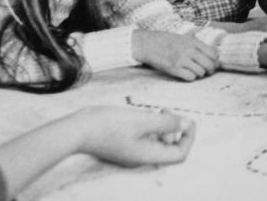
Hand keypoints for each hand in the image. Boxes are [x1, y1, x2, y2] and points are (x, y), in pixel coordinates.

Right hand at [76, 106, 195, 165]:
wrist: (78, 129)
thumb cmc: (109, 125)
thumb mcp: (142, 121)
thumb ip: (167, 123)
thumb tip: (187, 124)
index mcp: (148, 155)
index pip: (180, 154)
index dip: (188, 138)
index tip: (188, 120)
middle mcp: (142, 157)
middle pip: (169, 148)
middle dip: (175, 129)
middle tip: (166, 110)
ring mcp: (132, 151)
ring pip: (157, 141)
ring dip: (162, 126)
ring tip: (156, 110)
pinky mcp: (123, 143)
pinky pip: (145, 137)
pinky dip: (150, 126)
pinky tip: (143, 114)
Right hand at [132, 30, 217, 80]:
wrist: (148, 44)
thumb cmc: (168, 42)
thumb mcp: (185, 39)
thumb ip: (198, 46)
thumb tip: (215, 58)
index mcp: (193, 41)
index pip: (214, 53)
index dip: (216, 60)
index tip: (213, 63)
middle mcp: (189, 50)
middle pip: (210, 64)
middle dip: (210, 70)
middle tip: (207, 72)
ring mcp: (182, 60)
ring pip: (201, 72)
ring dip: (199, 74)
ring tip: (192, 71)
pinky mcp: (174, 69)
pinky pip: (190, 78)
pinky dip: (190, 78)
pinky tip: (186, 74)